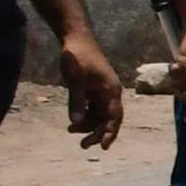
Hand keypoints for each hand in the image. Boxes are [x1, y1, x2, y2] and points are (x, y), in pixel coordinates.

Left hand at [58, 32, 125, 148]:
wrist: (76, 38)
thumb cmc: (78, 57)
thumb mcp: (75, 80)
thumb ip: (76, 101)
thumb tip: (75, 121)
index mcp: (111, 91)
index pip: (114, 117)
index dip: (110, 133)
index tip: (104, 147)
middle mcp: (110, 93)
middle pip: (108, 119)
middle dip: (97, 133)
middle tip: (83, 145)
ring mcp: (102, 91)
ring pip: (99, 115)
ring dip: (88, 124)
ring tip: (71, 130)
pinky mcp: (94, 89)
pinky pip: (92, 107)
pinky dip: (85, 115)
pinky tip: (73, 120)